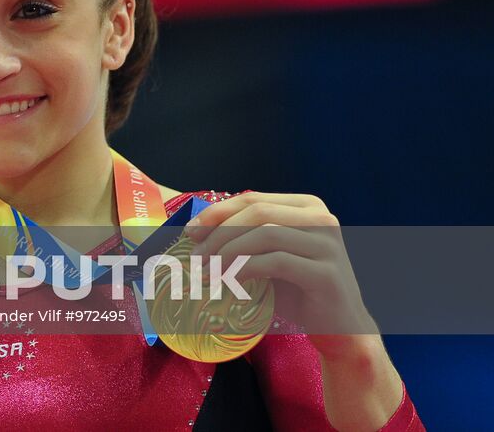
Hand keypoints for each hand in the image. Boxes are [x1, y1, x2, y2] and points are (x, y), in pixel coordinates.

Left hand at [185, 190, 375, 355]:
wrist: (340, 331)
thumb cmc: (297, 291)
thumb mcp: (267, 256)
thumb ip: (243, 238)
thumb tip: (195, 230)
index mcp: (307, 207)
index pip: (253, 199)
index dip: (218, 213)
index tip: (191, 232)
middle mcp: (322, 218)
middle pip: (257, 213)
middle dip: (219, 232)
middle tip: (196, 256)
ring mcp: (328, 244)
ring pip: (266, 234)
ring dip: (228, 252)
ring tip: (207, 272)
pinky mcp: (328, 272)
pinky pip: (277, 262)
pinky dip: (245, 269)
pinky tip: (227, 282)